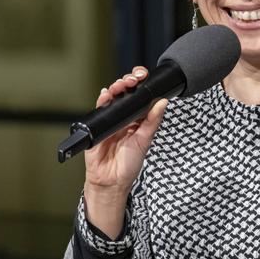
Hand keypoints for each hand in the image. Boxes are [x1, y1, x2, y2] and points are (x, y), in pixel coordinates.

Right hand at [83, 66, 167, 237]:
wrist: (111, 181)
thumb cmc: (128, 164)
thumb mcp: (144, 141)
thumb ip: (152, 122)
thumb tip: (163, 103)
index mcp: (137, 119)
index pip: (139, 95)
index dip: (141, 84)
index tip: (144, 76)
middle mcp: (123, 117)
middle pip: (125, 92)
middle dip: (129, 82)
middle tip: (134, 79)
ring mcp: (109, 120)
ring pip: (112, 97)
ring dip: (116, 87)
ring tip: (122, 85)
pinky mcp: (96, 125)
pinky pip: (99, 110)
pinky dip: (102, 100)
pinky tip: (106, 95)